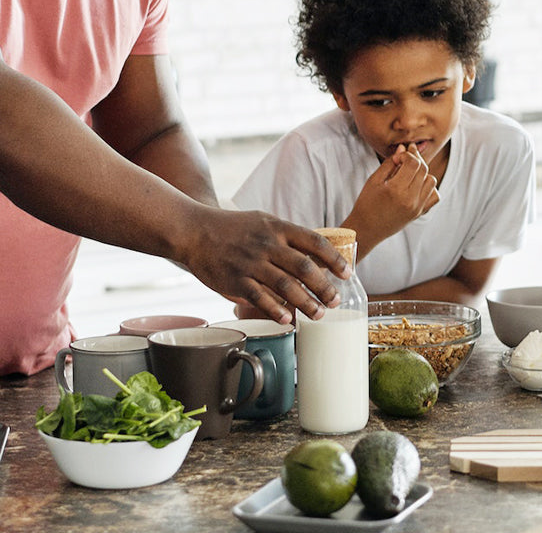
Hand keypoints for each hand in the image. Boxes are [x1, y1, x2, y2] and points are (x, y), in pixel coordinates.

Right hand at [178, 207, 348, 323]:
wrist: (194, 231)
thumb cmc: (233, 228)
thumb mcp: (264, 222)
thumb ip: (288, 237)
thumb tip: (316, 256)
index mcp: (277, 228)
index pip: (314, 242)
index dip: (334, 259)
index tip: (347, 273)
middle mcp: (267, 245)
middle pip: (304, 267)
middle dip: (324, 287)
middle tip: (335, 301)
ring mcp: (251, 263)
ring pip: (286, 286)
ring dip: (306, 302)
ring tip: (319, 314)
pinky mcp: (235, 280)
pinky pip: (260, 298)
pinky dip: (276, 310)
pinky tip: (288, 319)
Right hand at [348, 144, 439, 245]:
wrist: (366, 229)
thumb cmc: (366, 203)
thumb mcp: (374, 180)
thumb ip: (390, 163)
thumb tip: (403, 148)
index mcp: (396, 190)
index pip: (413, 163)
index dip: (407, 155)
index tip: (397, 157)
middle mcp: (410, 199)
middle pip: (424, 169)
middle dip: (416, 159)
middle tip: (405, 158)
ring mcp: (417, 207)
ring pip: (432, 180)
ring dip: (423, 173)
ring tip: (409, 173)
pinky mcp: (420, 213)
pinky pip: (435, 195)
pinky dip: (429, 187)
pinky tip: (417, 185)